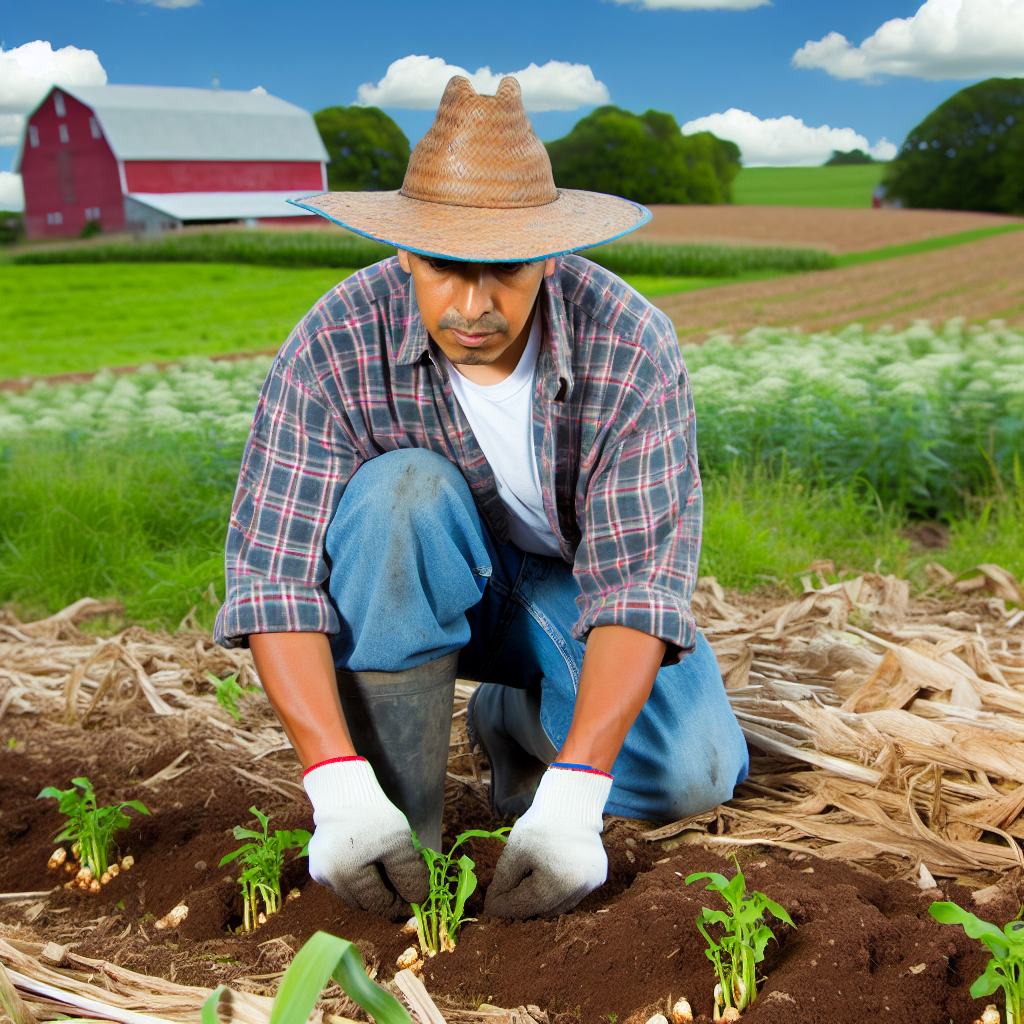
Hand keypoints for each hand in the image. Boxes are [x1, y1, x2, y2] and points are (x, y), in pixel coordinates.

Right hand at [303, 757, 428, 918]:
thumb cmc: (374, 816)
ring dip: (372, 890)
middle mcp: (328, 878)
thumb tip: (417, 900)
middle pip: (365, 902)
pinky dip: (358, 881)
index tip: (416, 898)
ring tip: (388, 870)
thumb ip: (408, 874)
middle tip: (405, 884)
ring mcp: (320, 873)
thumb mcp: (399, 842)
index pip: (379, 903)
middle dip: (387, 896)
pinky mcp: (317, 867)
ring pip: (354, 895)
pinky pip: (343, 884)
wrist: (346, 792)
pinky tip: (369, 864)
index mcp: (346, 872)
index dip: (401, 904)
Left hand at [484, 764, 611, 918]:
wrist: (571, 801)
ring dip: (540, 901)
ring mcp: (591, 883)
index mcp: (557, 882)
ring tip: (526, 884)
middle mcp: (579, 888)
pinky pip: (572, 895)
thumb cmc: (540, 824)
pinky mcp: (597, 877)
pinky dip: (557, 893)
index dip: (503, 906)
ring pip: (558, 906)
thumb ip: (504, 881)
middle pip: (541, 910)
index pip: (523, 905)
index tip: (489, 906)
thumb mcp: (515, 850)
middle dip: (521, 904)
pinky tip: (546, 878)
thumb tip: (494, 907)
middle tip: (505, 895)